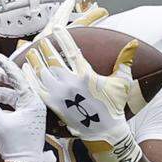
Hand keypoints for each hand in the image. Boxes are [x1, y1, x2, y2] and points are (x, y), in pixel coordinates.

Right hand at [0, 55, 45, 161]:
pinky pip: (13, 108)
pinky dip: (1, 107)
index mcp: (32, 102)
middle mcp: (34, 105)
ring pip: (13, 97)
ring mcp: (31, 114)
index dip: (5, 65)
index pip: (18, 77)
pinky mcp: (27, 122)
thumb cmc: (15, 145)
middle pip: (15, 86)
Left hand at [21, 29, 141, 161]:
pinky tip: (26, 71)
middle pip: (52, 60)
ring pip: (42, 73)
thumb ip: (125, 60)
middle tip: (41, 40)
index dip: (62, 37)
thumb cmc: (114, 106)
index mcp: (86, 75)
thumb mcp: (122, 82)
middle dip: (45, 48)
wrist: (104, 132)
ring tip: (30, 52)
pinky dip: (31, 78)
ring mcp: (60, 95)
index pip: (71, 50)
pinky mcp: (53, 106)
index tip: (56, 28)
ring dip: (35, 61)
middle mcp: (71, 83)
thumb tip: (134, 42)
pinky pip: (37, 89)